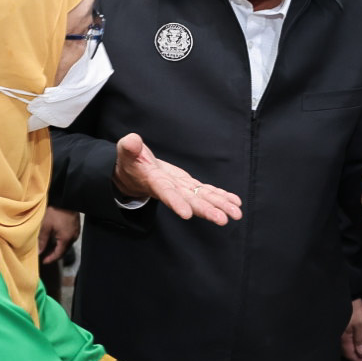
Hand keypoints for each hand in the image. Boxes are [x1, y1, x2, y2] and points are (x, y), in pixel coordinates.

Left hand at [39, 206, 79, 264]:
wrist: (66, 199)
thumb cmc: (55, 212)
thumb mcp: (46, 226)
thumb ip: (42, 240)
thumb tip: (39, 252)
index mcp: (66, 239)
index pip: (58, 254)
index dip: (51, 259)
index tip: (44, 261)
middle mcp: (73, 237)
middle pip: (64, 251)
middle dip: (55, 254)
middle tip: (45, 256)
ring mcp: (76, 232)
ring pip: (67, 245)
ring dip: (59, 248)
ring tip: (50, 248)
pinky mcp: (76, 227)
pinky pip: (69, 238)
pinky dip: (62, 242)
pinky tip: (57, 239)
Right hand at [113, 134, 242, 225]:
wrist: (135, 174)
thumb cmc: (130, 162)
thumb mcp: (126, 152)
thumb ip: (129, 147)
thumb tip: (133, 141)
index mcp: (154, 181)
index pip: (166, 193)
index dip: (176, 203)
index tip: (187, 214)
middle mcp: (171, 189)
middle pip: (189, 201)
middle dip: (206, 210)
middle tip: (222, 219)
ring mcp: (181, 188)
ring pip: (202, 198)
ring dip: (219, 206)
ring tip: (236, 214)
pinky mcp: (188, 185)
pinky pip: (206, 192)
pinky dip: (220, 196)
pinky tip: (234, 202)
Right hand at [340, 298, 361, 360]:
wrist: (344, 293)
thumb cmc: (353, 308)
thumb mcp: (360, 323)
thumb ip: (360, 338)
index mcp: (344, 338)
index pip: (350, 354)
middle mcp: (338, 336)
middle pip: (345, 351)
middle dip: (352, 357)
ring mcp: (337, 331)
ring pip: (343, 345)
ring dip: (349, 350)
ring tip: (356, 355)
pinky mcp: (337, 325)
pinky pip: (341, 339)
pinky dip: (346, 343)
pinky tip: (349, 343)